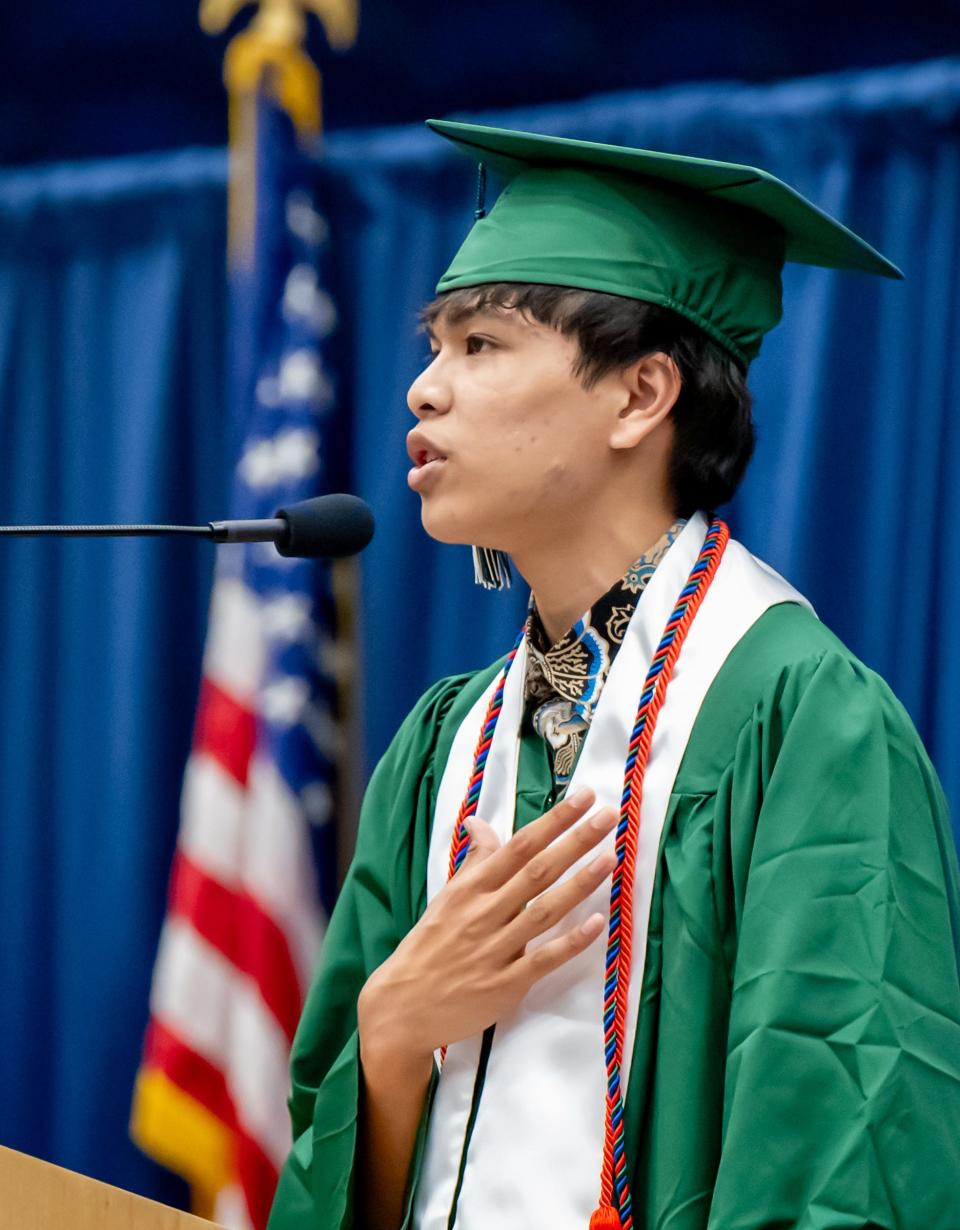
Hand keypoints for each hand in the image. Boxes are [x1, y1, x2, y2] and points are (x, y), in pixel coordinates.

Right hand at [357, 787, 615, 1072]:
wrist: (403, 1007)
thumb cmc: (429, 947)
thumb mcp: (447, 898)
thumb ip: (473, 862)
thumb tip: (478, 821)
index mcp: (470, 889)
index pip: (519, 846)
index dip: (553, 821)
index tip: (583, 798)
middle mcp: (485, 913)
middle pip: (538, 871)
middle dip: (575, 840)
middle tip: (609, 815)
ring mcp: (497, 949)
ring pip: (545, 910)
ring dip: (580, 883)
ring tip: (610, 858)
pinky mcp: (506, 985)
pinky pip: (544, 959)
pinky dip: (571, 941)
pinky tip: (597, 923)